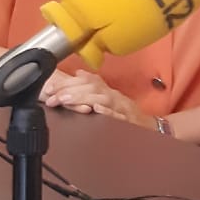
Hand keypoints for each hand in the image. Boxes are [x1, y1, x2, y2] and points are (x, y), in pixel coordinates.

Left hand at [38, 69, 153, 130]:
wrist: (150, 125)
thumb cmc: (127, 112)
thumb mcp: (109, 96)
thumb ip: (93, 84)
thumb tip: (78, 73)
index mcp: (107, 90)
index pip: (85, 81)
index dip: (66, 84)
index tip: (50, 90)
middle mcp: (113, 96)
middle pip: (91, 87)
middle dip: (70, 91)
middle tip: (53, 97)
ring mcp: (121, 107)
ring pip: (101, 98)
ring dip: (83, 98)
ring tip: (66, 101)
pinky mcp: (128, 120)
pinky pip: (117, 114)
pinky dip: (106, 112)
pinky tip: (96, 110)